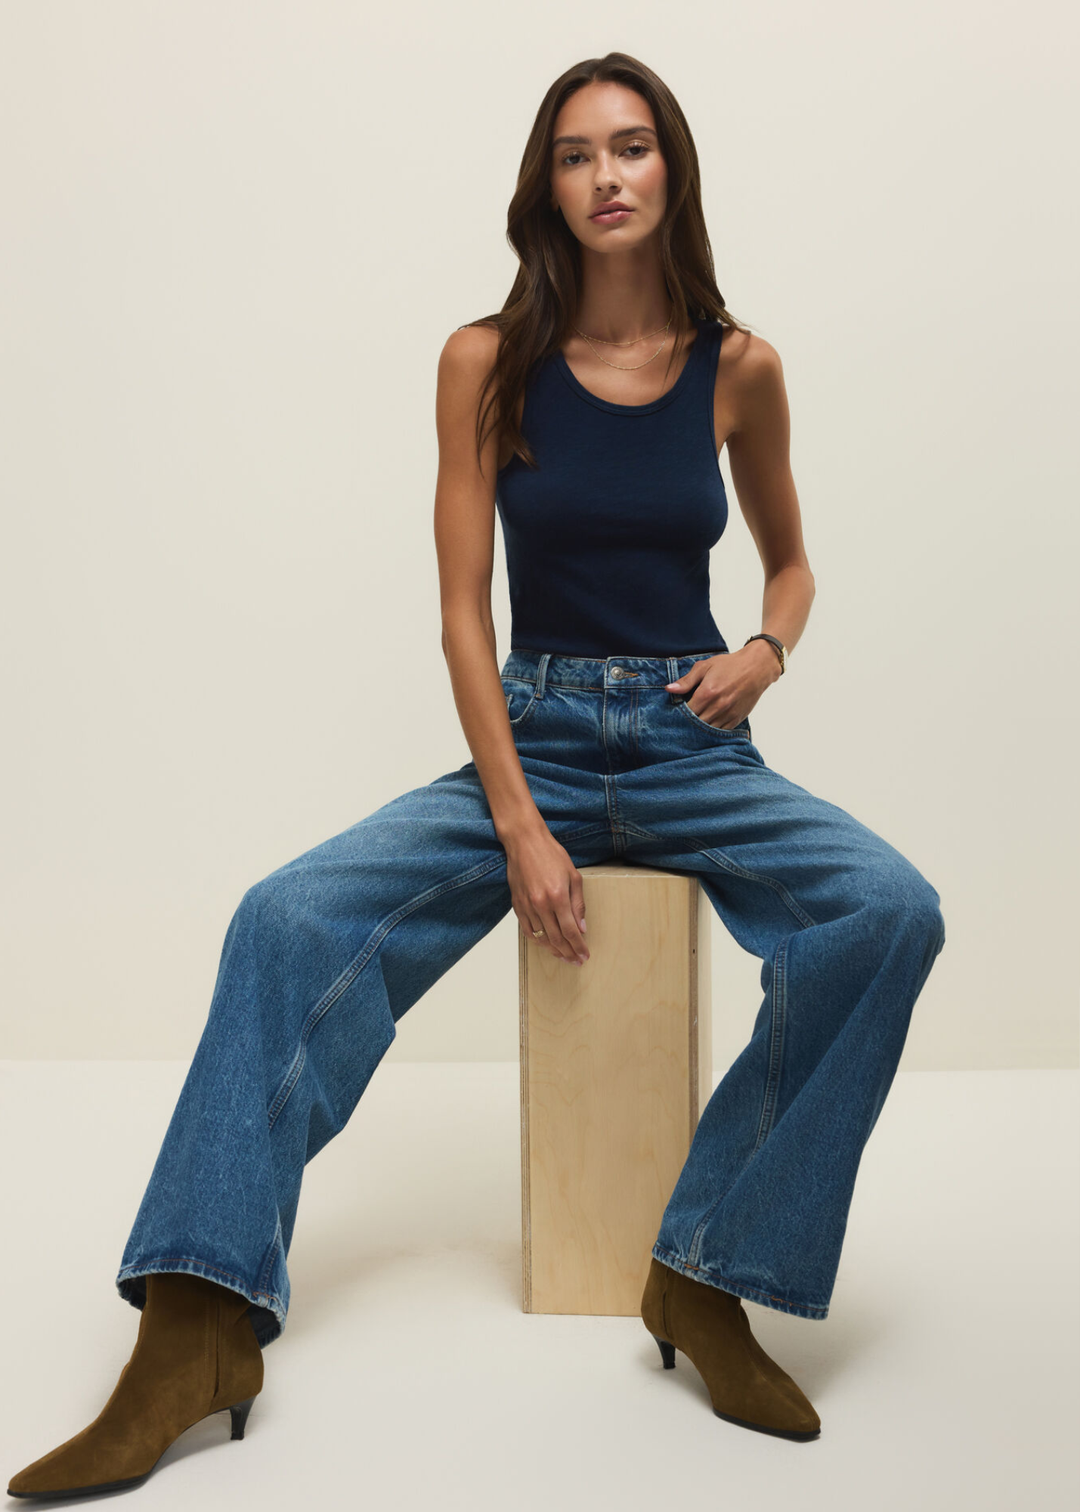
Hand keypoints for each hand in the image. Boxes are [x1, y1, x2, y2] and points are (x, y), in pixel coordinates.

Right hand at [503, 822, 589, 965]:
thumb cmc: (550, 854)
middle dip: (568, 953)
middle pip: (556, 939)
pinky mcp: (516, 904)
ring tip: (563, 956)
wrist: (524, 842)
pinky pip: (526, 930)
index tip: (584, 955)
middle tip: (576, 961)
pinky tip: (545, 944)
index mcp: (558, 897)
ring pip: (541, 937)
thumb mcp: (573, 876)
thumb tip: (582, 927)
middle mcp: (541, 905)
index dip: (579, 946)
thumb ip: (578, 904)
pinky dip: (536, 940)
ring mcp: (527, 906)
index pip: (571, 931)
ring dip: (553, 950)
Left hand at [665, 643, 776, 728]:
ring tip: (694, 724)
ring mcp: (728, 714)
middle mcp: (717, 706)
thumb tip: (669, 689)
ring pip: (708, 731)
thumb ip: (686, 680)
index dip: (679, 714)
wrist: (756, 668)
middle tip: (682, 721)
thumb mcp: (705, 667)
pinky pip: (721, 732)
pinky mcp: (736, 719)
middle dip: (688, 723)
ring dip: (699, 729)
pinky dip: (712, 731)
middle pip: (696, 724)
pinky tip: (707, 726)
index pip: (686, 712)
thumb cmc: (730, 665)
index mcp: (707, 693)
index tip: (676, 712)